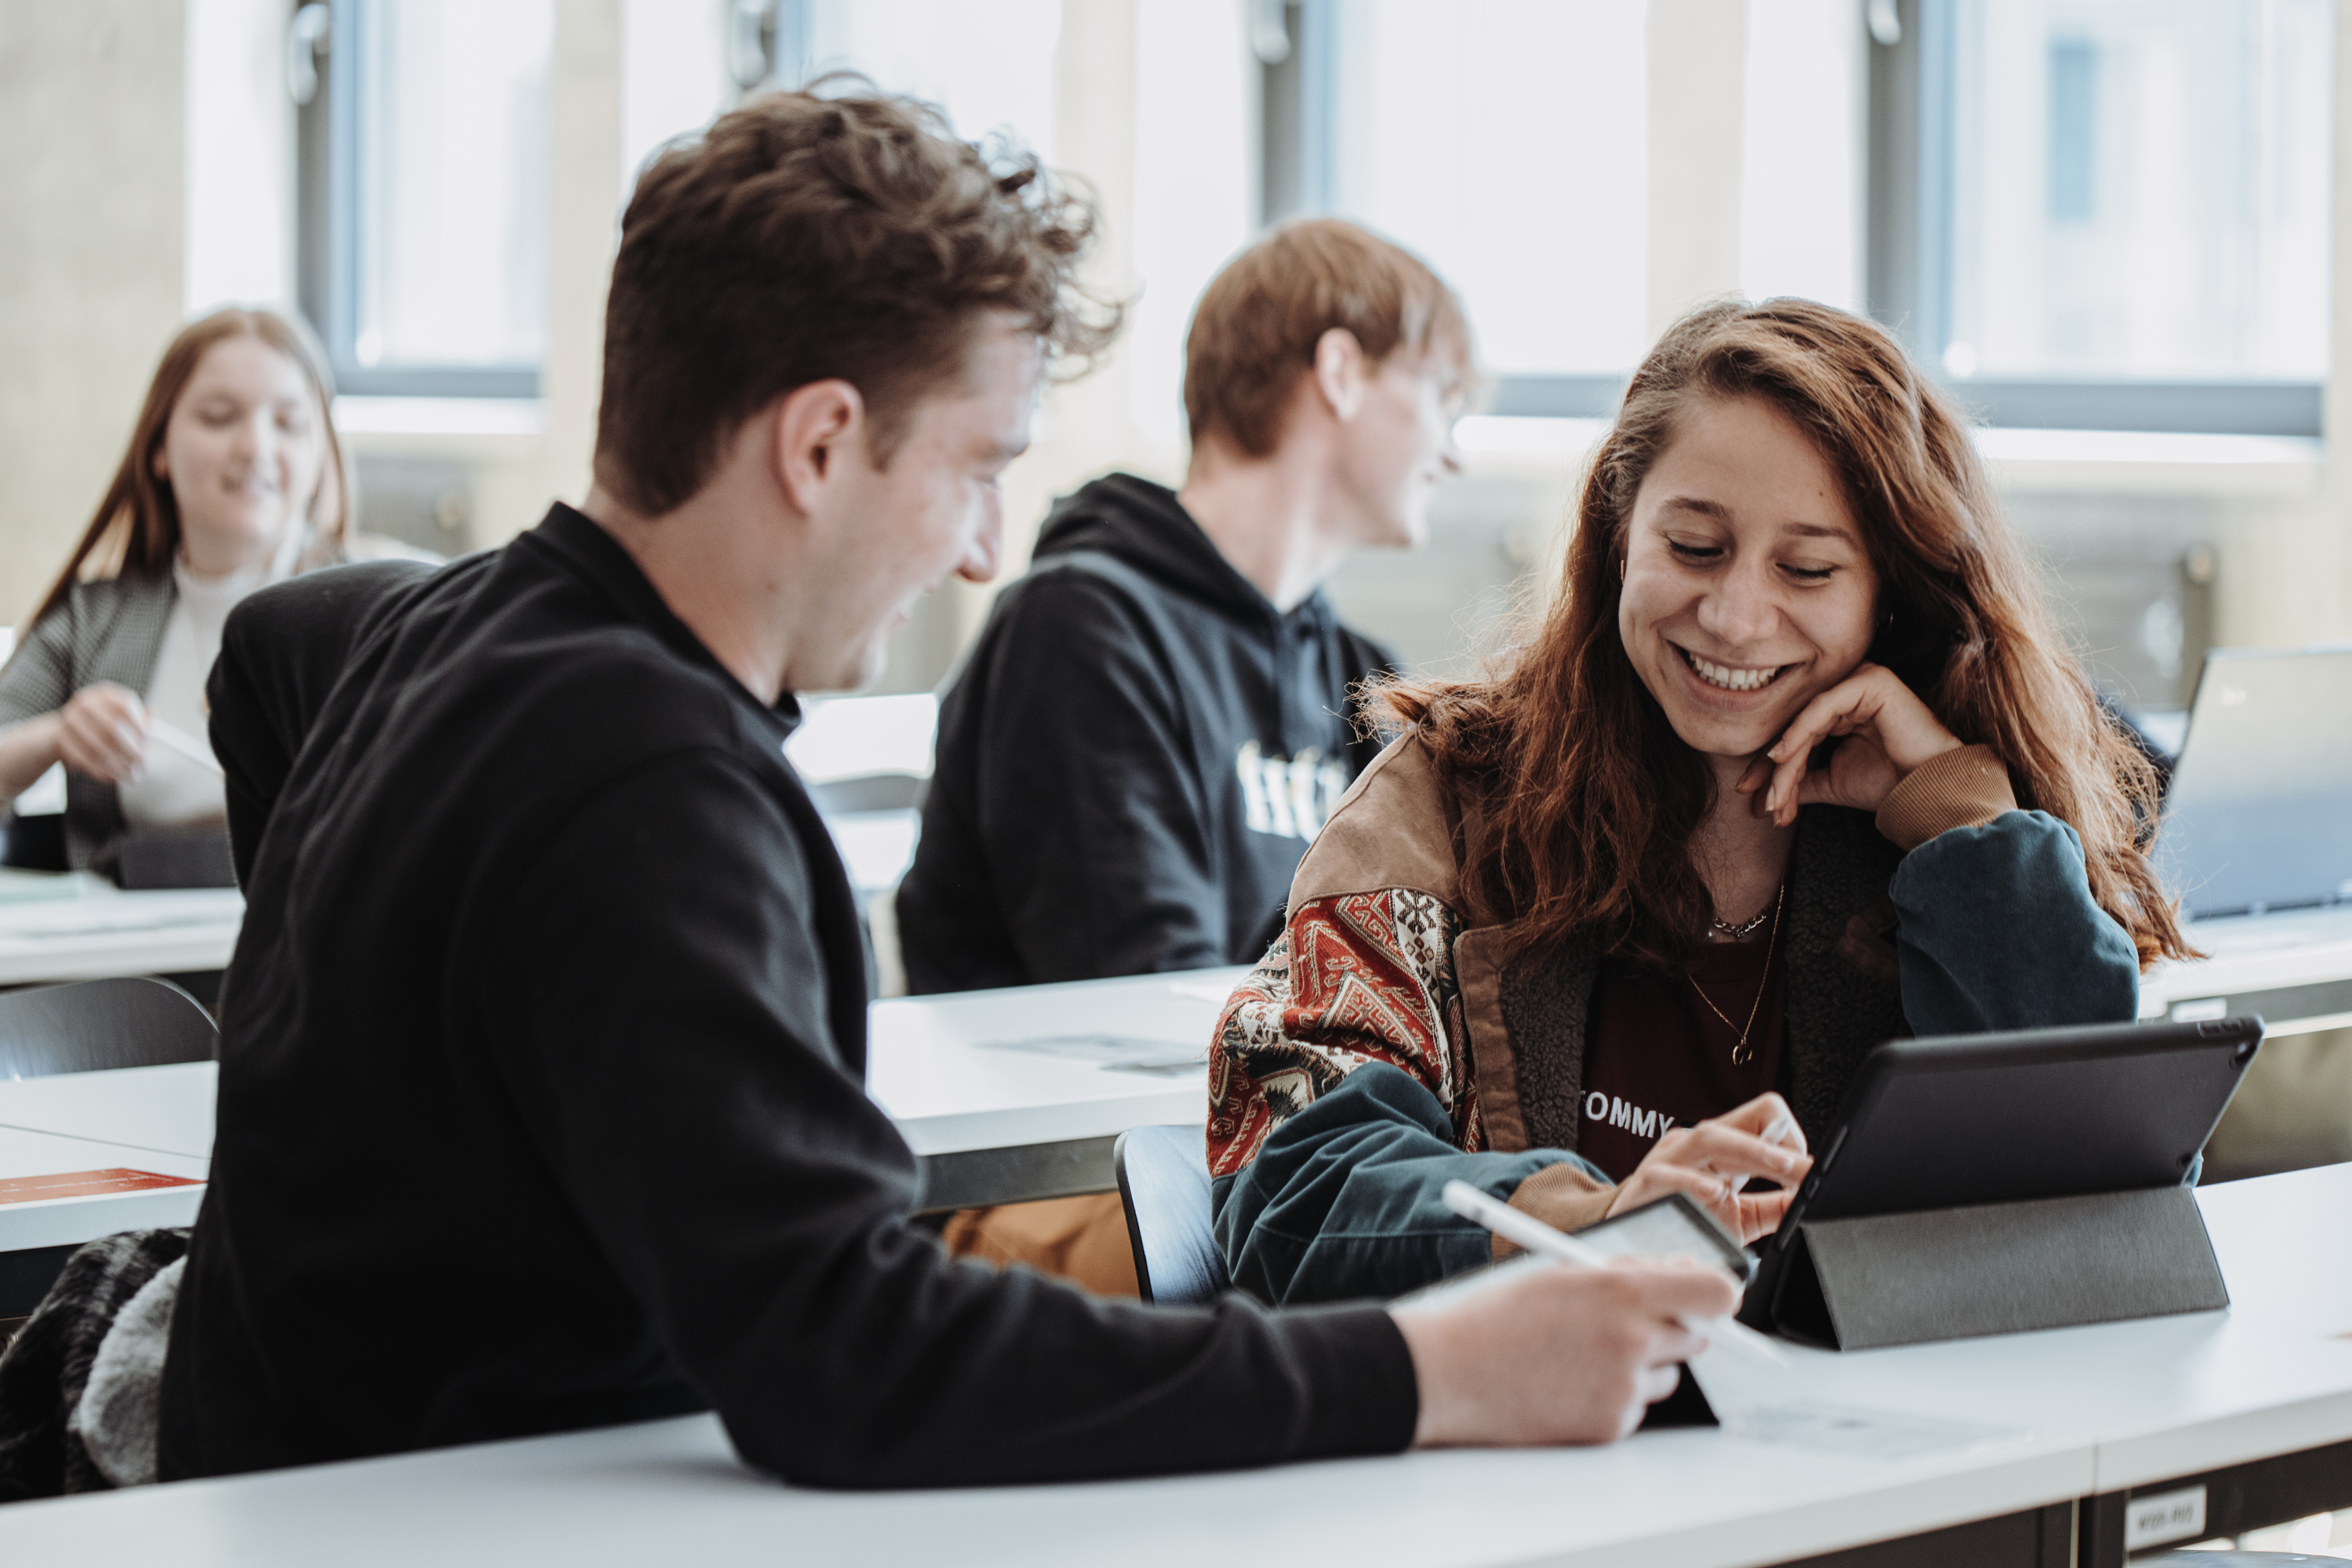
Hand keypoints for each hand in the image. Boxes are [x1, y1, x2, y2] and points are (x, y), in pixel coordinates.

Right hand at [53, 683, 149, 783]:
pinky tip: (112, 777)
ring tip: (130, 776)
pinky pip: (84, 759)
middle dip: (131, 751)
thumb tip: (152, 717)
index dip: (139, 728)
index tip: (146, 745)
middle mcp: (85, 703)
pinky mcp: (60, 739)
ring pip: (99, 747)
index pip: (125, 707)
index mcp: (105, 694)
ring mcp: (70, 720)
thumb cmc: (101, 727)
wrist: (62, 733)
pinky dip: (100, 771)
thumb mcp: (121, 718)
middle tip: (141, 766)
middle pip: (113, 728)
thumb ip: (140, 720)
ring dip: (118, 766)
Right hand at [1393, 1257, 1736, 1446]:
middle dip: (1672, 1327)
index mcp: (1619, 1290)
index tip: (1712, 1297)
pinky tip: (1570, 1383)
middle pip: (1696, 1335)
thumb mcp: (1562, 1275)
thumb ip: (1627, 1273)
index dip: (1719, 1294)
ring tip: (1583, 1356)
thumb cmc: (1498, 1318)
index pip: (1715, 1292)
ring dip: (1643, 1365)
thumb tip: (1680, 1273)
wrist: (1451, 1374)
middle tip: (1628, 1323)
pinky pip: (1637, 1406)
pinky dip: (1615, 1396)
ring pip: (1668, 1374)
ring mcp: (1622, 1387)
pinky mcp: (1611, 1424)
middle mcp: (1630, 1339)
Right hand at [1606, 1092, 1810, 1244]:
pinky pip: (1669, 1175)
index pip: (1764, 1116)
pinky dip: (1693, 1183)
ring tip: (1779, 1168)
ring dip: (1751, 1151)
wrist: (1629, 1233)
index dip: (1789, 1137)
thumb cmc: (1685, 1218)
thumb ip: (1774, 1206)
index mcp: (1721, 1146)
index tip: (1805, 1171)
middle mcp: (1696, 1144)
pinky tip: (1714, 1193)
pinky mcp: (1646, 1184)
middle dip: (1778, 1145)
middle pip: (1743, 1121)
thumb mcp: (1739, 1214)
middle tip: (1803, 1170)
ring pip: (1710, 1137)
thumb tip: (1813, 1202)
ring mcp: (1669, 1160)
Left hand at [1735, 662, 1960, 828]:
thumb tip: (1765, 796)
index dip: (1770, 764)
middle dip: (1771, 765)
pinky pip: (1822, 708)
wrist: (1929, 790)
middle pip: (1798, 724)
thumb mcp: (1832, 781)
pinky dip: (1798, 733)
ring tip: (1772, 794)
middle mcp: (1850, 689)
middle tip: (1752, 796)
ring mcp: (1861, 679)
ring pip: (1806, 719)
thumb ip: (1802, 780)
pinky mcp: (1871, 680)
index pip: (1797, 731)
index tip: (1747, 794)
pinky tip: (1781, 758)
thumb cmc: (1889, 783)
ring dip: (1784, 760)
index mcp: (1843, 707)